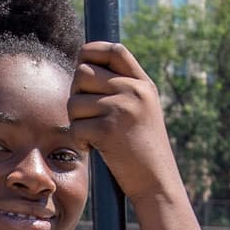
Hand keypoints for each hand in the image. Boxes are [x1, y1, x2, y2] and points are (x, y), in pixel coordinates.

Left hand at [69, 42, 181, 203]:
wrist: (156, 180)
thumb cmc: (142, 147)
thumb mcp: (141, 108)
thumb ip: (121, 87)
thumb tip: (83, 66)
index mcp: (142, 83)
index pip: (114, 50)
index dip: (91, 51)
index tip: (81, 62)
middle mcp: (134, 90)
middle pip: (82, 73)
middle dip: (76, 93)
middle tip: (87, 114)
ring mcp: (121, 109)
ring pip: (73, 101)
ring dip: (76, 119)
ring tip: (94, 133)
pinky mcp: (107, 130)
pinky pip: (74, 126)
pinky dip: (79, 139)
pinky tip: (95, 147)